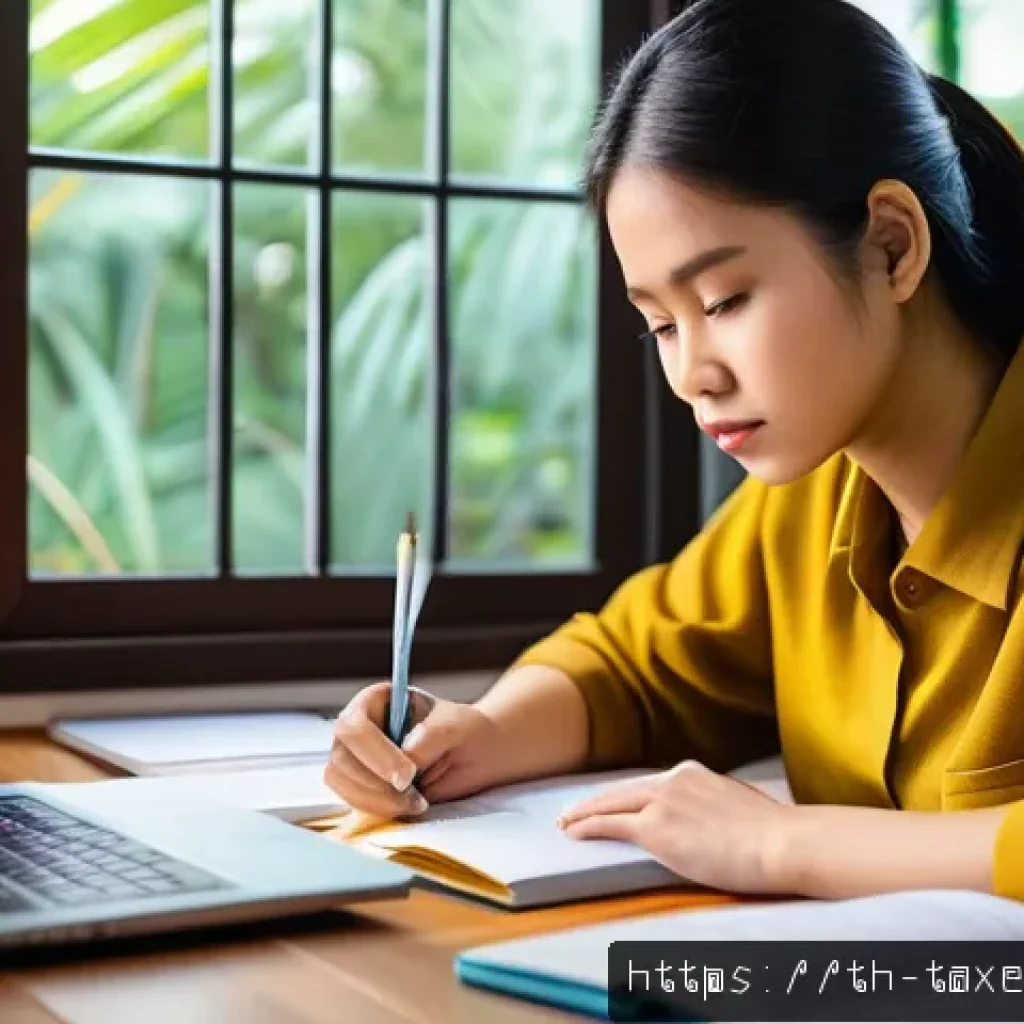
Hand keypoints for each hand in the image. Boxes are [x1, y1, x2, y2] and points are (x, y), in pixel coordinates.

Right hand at [324, 680, 511, 827]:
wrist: (478, 754)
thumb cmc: (465, 731)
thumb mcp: (455, 726)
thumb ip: (429, 737)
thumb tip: (405, 759)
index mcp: (377, 701)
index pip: (355, 725)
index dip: (376, 753)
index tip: (408, 775)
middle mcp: (359, 728)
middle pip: (341, 757)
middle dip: (375, 784)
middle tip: (412, 797)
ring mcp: (356, 758)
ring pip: (341, 782)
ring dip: (376, 800)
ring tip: (415, 803)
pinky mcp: (361, 785)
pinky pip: (353, 801)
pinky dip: (379, 810)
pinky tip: (408, 807)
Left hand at [556, 760, 797, 893]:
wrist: (782, 843)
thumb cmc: (774, 835)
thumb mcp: (738, 808)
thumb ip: (714, 808)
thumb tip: (713, 823)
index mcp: (693, 773)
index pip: (649, 784)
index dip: (625, 794)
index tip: (613, 802)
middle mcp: (673, 780)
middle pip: (623, 790)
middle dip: (596, 800)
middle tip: (573, 811)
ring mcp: (662, 802)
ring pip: (611, 804)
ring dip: (584, 813)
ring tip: (565, 823)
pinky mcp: (655, 828)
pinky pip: (610, 825)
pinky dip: (587, 826)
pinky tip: (572, 833)